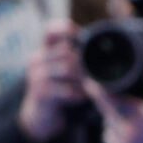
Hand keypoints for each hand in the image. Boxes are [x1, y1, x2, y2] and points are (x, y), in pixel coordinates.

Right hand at [18, 20, 86, 142]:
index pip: (51, 30)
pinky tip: (83, 96)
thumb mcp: (64, 68)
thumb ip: (77, 56)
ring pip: (67, 69)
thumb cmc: (60, 88)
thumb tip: (106, 44)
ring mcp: (36, 76)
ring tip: (92, 84)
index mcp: (44, 50)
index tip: (80, 36)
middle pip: (66, 51)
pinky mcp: (40, 93)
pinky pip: (67, 90)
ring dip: (83, 78)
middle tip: (97, 71)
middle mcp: (37, 60)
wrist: (42, 113)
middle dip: (83, 61)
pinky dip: (79, 93)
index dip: (66, 28)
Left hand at [88, 63, 142, 142]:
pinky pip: (109, 142)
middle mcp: (125, 133)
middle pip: (106, 113)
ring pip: (106, 128)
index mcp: (137, 117)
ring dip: (115, 124)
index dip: (95, 89)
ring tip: (138, 128)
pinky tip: (135, 140)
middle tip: (134, 111)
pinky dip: (116, 138)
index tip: (89, 80)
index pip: (106, 99)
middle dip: (114, 108)